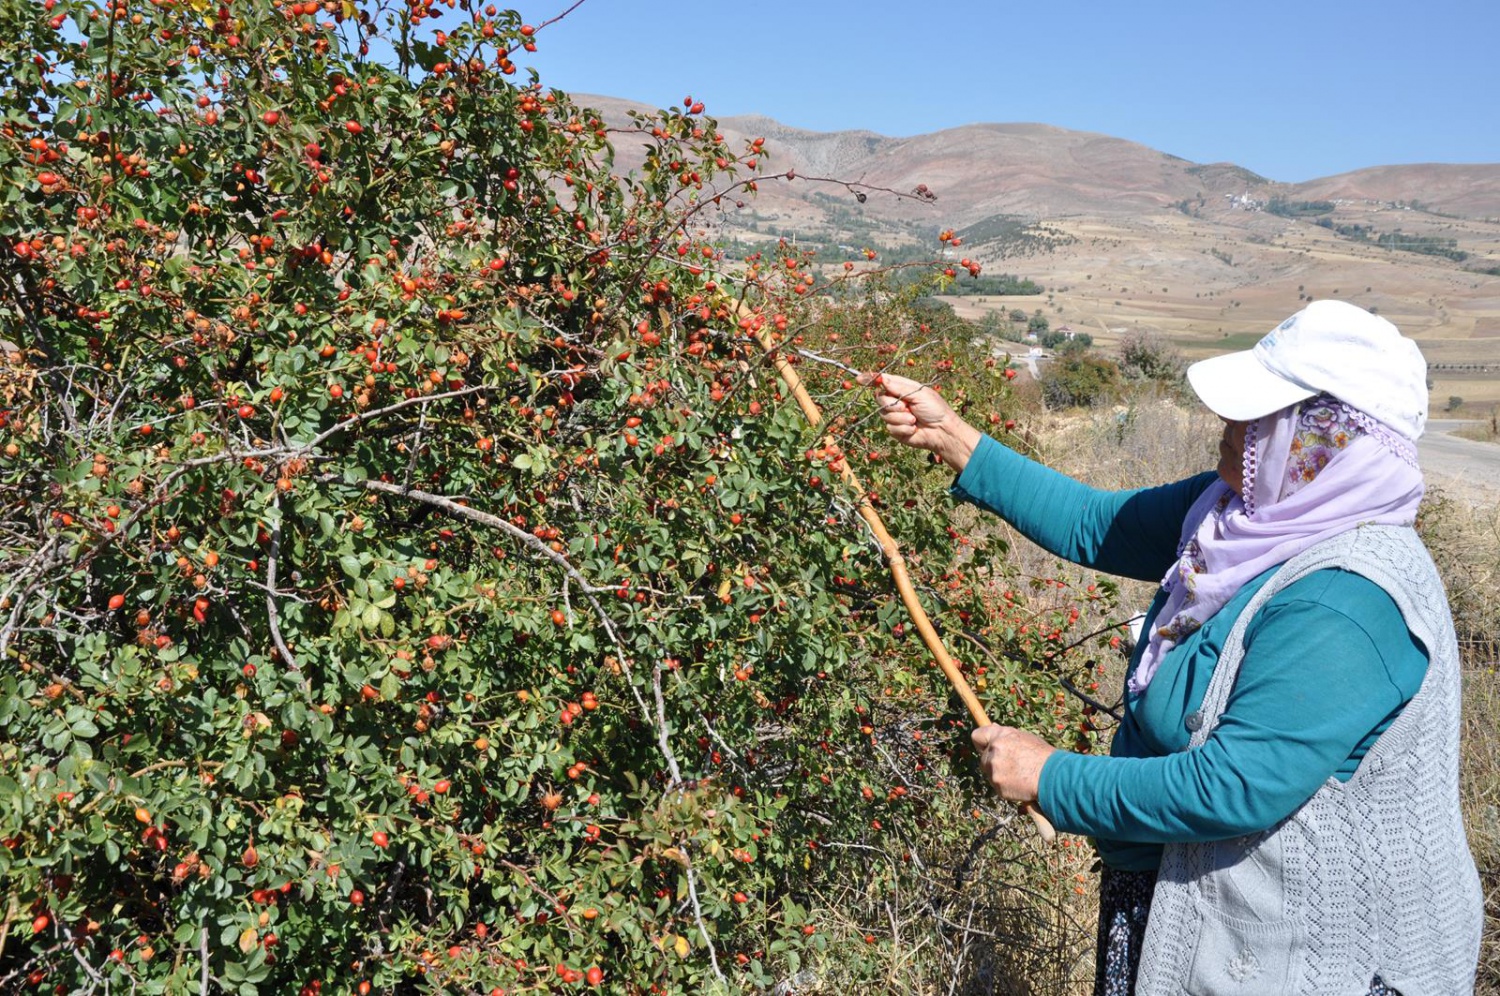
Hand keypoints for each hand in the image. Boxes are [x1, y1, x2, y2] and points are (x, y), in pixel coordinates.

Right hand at [856, 371, 980, 471]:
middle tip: (906, 407)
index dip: (871, 380)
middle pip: (880, 398)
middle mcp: (897, 401)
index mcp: (903, 389)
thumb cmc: (935, 409)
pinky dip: (903, 428)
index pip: (883, 382)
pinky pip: (890, 427)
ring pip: (884, 414)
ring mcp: (895, 416)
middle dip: (892, 404)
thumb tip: (882, 378)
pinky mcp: (896, 430)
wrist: (942, 431)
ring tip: (914, 419)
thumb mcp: (919, 393)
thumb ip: (899, 387)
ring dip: (900, 418)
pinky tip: (913, 429)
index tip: (859, 379)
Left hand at [971, 725, 1054, 803]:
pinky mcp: (997, 786)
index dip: (982, 743)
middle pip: (983, 758)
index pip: (977, 736)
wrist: (1052, 775)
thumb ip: (1006, 736)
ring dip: (999, 775)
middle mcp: (993, 751)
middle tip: (1010, 766)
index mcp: (999, 736)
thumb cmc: (1042, 755)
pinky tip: (1020, 784)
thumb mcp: (1024, 738)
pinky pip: (997, 787)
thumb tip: (993, 728)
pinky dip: (1005, 787)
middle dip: (993, 762)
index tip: (986, 748)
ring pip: (990, 773)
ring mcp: (994, 769)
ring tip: (1019, 775)